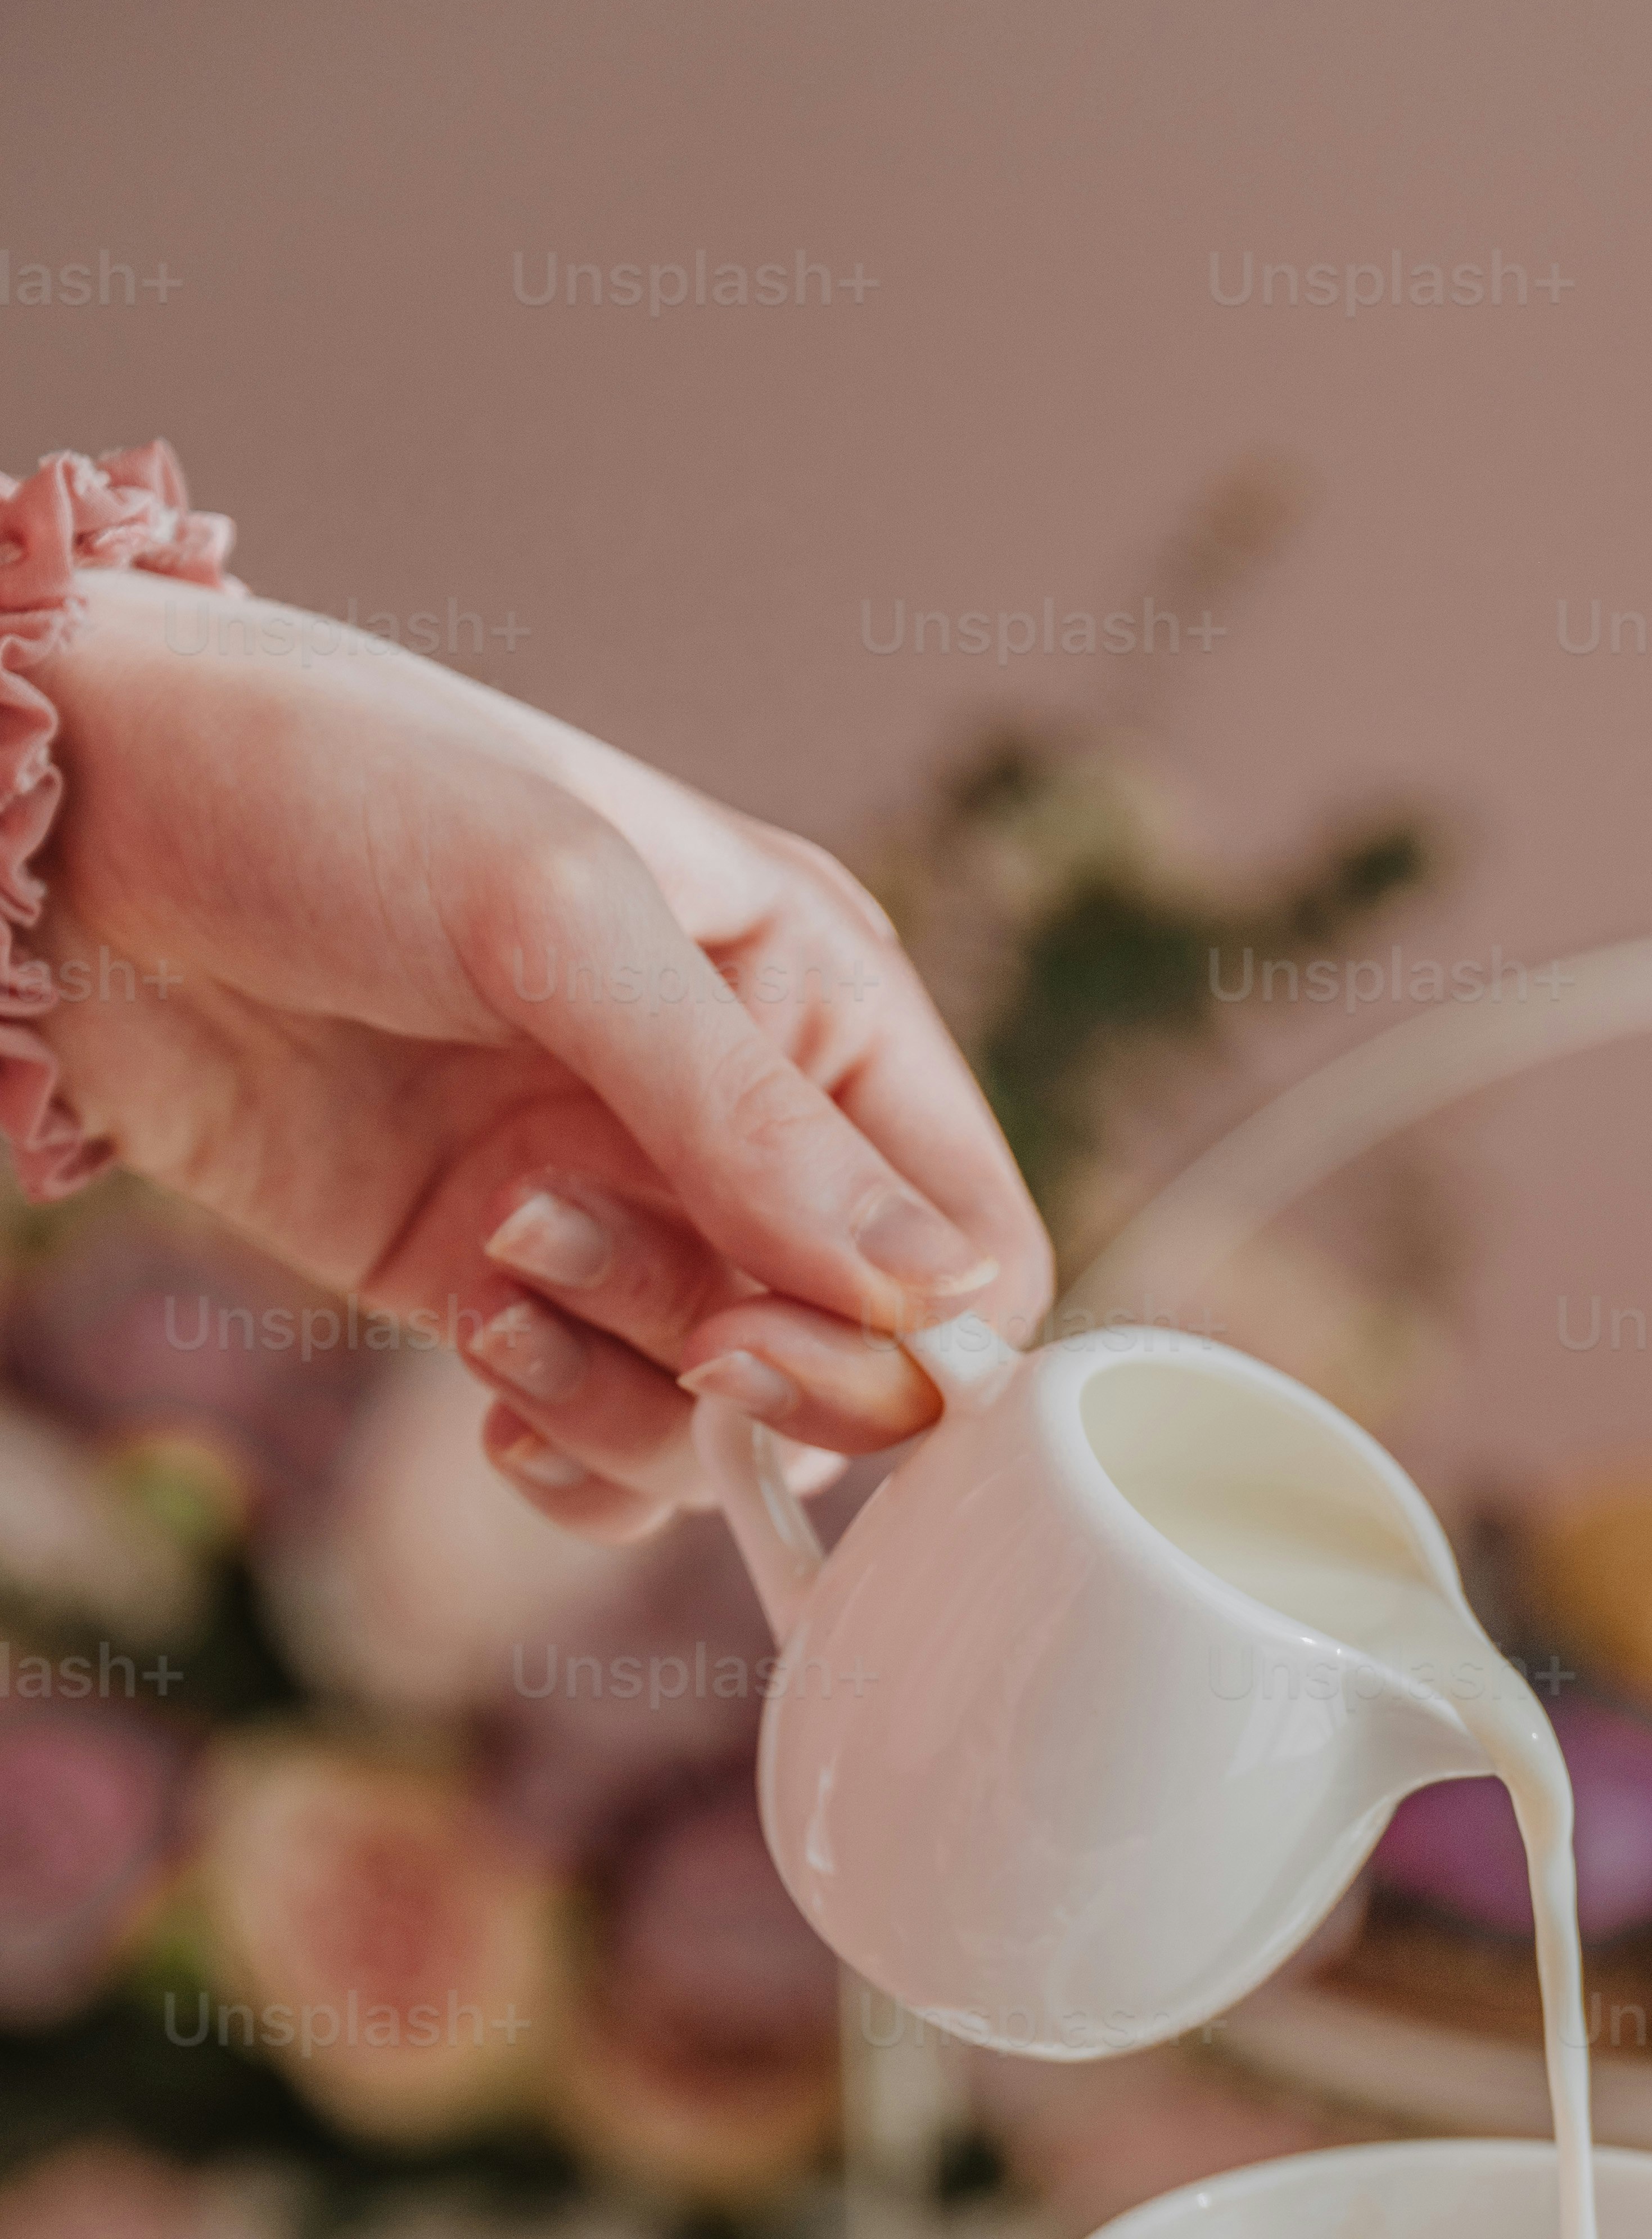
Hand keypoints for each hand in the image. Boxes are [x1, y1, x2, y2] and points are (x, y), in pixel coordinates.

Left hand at [24, 567, 1048, 1535]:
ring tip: (491, 1271)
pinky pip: (605, 1446)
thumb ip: (745, 1114)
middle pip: (861, 1365)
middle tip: (642, 1322)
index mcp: (819, 999)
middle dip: (752, 1372)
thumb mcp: (558, 913)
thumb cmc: (320, 786)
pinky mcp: (500, 1286)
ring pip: (724, 1424)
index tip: (762, 1335)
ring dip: (619, 1386)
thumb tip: (935, 1298)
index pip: (974, 1244)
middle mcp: (745, 1124)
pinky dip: (562, 1452)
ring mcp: (623, 1215)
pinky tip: (479, 1368)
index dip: (912, 1342)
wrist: (66, 821)